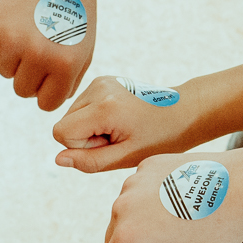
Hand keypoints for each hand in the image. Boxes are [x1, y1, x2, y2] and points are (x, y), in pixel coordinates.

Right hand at [0, 0, 95, 110]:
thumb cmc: (74, 10)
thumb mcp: (84, 47)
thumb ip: (69, 80)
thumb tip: (49, 100)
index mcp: (65, 65)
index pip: (46, 104)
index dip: (46, 91)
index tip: (48, 76)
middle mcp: (39, 56)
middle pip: (22, 91)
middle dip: (29, 75)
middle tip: (38, 49)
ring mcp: (13, 41)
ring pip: (4, 72)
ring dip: (13, 58)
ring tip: (28, 32)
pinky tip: (12, 26)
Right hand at [53, 75, 202, 172]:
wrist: (183, 112)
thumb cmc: (160, 138)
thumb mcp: (126, 157)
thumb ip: (89, 161)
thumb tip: (59, 159)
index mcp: (104, 107)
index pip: (61, 133)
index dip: (81, 146)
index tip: (109, 144)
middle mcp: (98, 88)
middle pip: (64, 123)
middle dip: (85, 137)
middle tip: (118, 137)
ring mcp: (100, 81)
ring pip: (72, 115)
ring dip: (90, 128)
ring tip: (121, 128)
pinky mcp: (102, 80)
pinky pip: (82, 107)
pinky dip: (95, 118)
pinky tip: (119, 119)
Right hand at [97, 150, 242, 242]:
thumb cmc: (219, 230)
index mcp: (128, 236)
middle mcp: (121, 207)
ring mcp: (132, 182)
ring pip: (125, 218)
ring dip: (144, 228)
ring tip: (181, 224)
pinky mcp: (146, 166)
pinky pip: (137, 194)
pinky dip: (153, 203)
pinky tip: (182, 203)